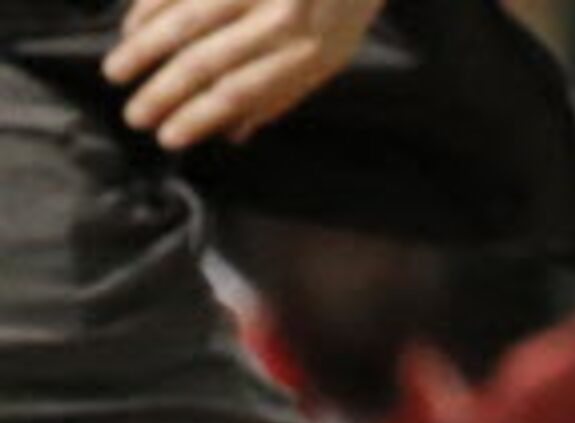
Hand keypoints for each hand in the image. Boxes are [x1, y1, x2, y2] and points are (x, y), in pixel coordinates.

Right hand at [106, 0, 386, 150]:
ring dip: (142, 51)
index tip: (167, 138)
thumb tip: (232, 133)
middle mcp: (281, 18)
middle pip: (206, 62)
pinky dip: (148, 8)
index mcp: (310, 53)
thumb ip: (283, 91)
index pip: (242, 92)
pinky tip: (132, 29)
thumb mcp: (331, 55)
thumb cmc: (340, 8)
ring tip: (115, 74)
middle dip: (162, 93)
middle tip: (133, 116)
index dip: (198, 118)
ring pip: (183, 21)